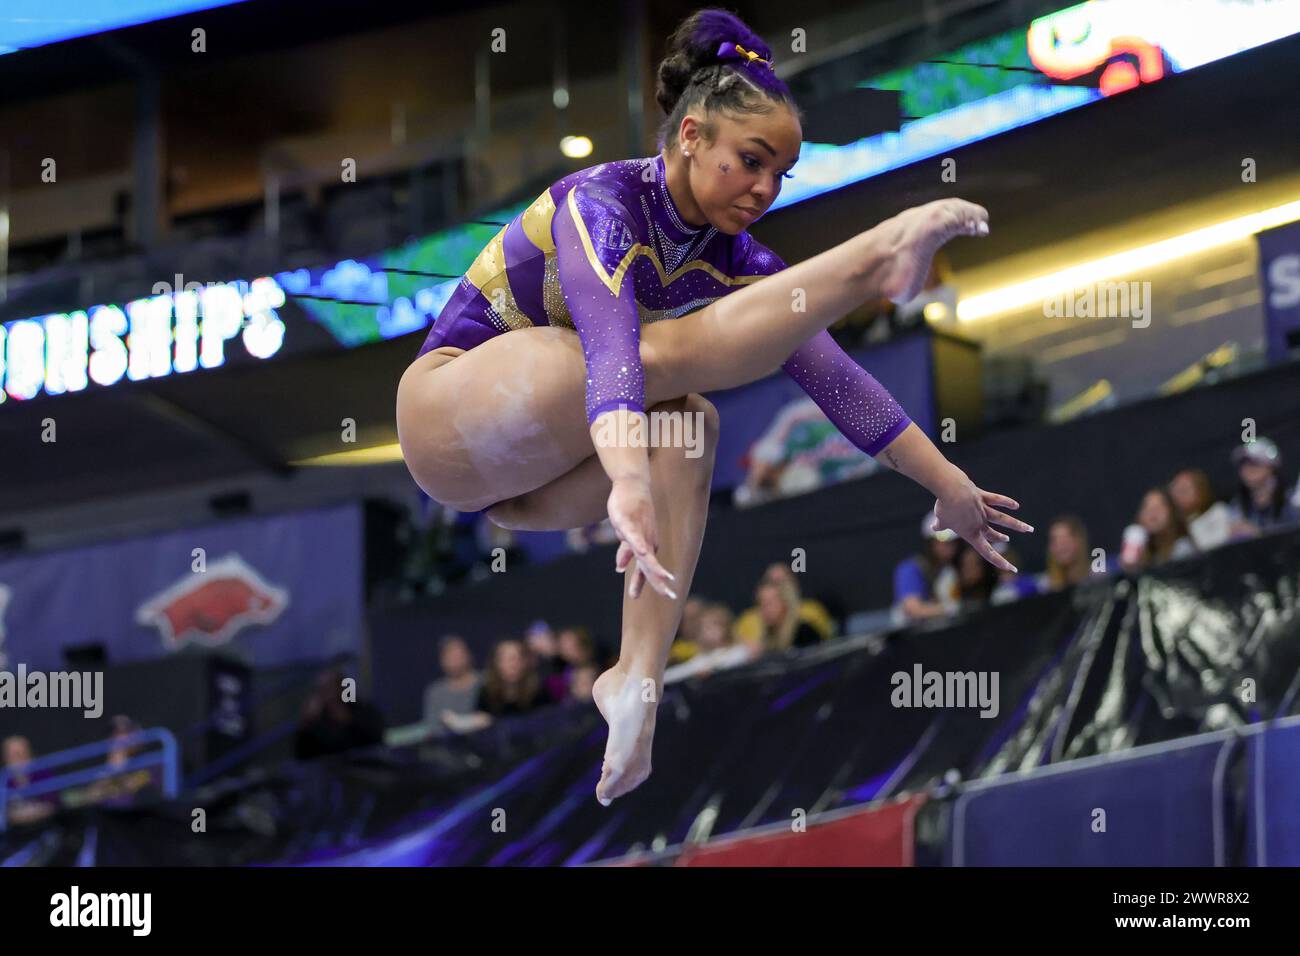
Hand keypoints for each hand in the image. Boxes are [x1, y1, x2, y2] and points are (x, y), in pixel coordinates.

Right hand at [606, 476, 676, 599]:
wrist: (632, 486)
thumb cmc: (630, 512)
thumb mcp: (626, 535)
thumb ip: (625, 552)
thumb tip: (620, 569)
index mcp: (646, 547)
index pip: (649, 571)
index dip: (657, 584)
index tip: (669, 597)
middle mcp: (646, 542)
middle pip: (651, 566)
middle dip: (659, 582)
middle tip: (671, 596)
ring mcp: (638, 533)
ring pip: (644, 554)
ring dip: (653, 567)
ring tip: (664, 579)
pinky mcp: (628, 522)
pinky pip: (633, 536)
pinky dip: (637, 546)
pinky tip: (642, 553)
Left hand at [933, 471, 1031, 571]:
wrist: (951, 489)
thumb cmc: (944, 506)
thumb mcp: (940, 519)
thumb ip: (939, 525)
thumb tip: (934, 528)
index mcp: (970, 533)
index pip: (987, 552)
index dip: (999, 561)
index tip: (1012, 568)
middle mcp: (980, 523)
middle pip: (993, 534)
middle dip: (1000, 538)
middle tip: (1007, 540)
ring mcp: (983, 510)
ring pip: (1003, 519)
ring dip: (1016, 525)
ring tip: (1029, 529)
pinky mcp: (983, 497)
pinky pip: (997, 500)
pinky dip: (1007, 503)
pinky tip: (1016, 506)